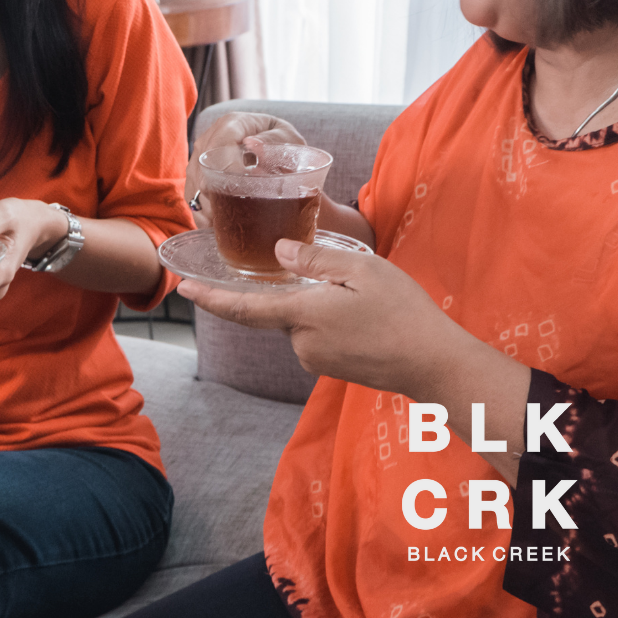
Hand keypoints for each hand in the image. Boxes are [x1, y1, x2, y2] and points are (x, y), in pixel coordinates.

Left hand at [178, 238, 460, 398]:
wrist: (436, 365)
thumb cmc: (403, 313)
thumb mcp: (363, 270)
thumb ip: (316, 259)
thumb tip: (278, 252)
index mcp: (304, 316)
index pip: (244, 307)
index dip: (210, 298)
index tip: (182, 288)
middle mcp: (301, 343)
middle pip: (278, 307)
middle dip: (292, 289)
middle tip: (336, 281)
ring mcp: (315, 358)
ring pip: (299, 318)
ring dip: (316, 302)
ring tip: (362, 298)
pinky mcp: (330, 366)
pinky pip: (315, 332)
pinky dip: (327, 316)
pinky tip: (360, 312)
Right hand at [186, 111, 305, 228]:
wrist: (274, 144)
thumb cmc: (283, 142)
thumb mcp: (288, 138)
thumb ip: (274, 142)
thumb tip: (253, 146)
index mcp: (232, 123)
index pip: (221, 144)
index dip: (228, 168)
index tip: (243, 190)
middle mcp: (210, 137)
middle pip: (202, 168)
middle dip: (215, 194)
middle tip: (235, 214)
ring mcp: (200, 156)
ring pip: (194, 184)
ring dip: (206, 207)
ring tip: (224, 224)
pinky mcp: (197, 174)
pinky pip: (191, 195)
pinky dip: (201, 213)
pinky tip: (214, 225)